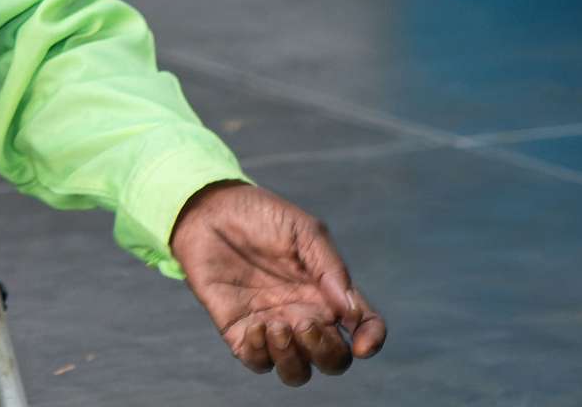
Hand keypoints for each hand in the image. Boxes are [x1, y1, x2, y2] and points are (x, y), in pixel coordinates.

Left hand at [169, 181, 386, 387]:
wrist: (210, 210)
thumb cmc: (262, 216)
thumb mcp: (304, 231)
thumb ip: (330, 269)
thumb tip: (352, 313)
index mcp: (327, 292)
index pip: (363, 327)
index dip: (371, 340)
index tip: (362, 345)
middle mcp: (304, 315)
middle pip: (333, 360)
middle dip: (327, 353)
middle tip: (304, 323)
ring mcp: (273, 325)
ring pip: (297, 372)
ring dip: (293, 360)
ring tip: (277, 325)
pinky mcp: (239, 330)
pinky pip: (257, 361)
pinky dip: (261, 354)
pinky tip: (255, 326)